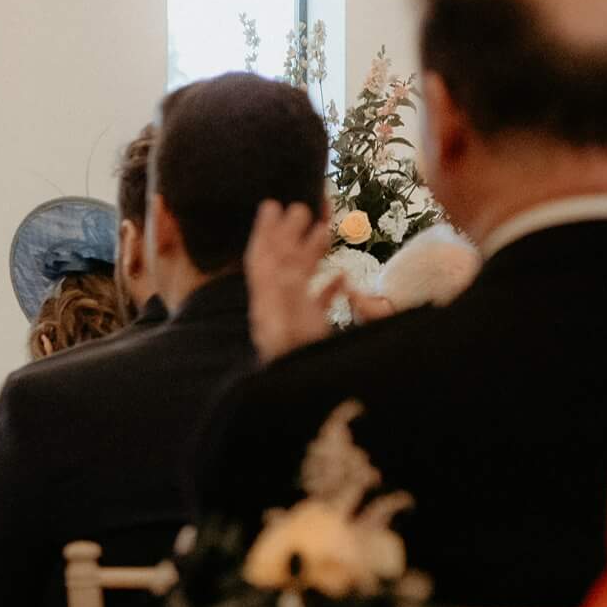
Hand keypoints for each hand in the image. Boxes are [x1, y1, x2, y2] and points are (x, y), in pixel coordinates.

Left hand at [245, 201, 337, 362]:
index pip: (264, 260)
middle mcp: (277, 311)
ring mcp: (294, 323)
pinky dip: (327, 288)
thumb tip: (287, 264)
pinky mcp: (311, 338)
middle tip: (301, 206)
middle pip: (279, 264)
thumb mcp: (297, 329)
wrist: (310, 402)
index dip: (267, 231)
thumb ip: (291, 296)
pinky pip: (317, 307)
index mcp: (269, 305)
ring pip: (299, 281)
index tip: (272, 204)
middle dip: (288, 234)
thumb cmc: (305, 367)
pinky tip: (342, 278)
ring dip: (309, 253)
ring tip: (324, 229)